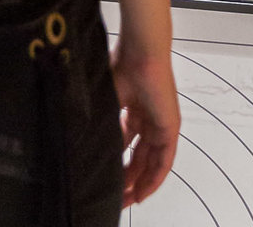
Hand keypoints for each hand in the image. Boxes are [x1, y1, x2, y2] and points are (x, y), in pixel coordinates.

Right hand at [111, 42, 179, 204]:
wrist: (140, 50)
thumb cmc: (122, 64)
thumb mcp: (105, 101)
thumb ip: (99, 123)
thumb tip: (82, 146)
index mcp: (131, 109)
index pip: (124, 146)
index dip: (115, 165)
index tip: (105, 181)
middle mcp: (147, 119)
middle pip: (138, 158)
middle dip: (127, 180)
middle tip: (115, 199)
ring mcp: (160, 124)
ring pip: (151, 163)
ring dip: (140, 184)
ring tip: (126, 201)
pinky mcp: (170, 127)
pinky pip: (164, 160)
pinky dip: (154, 178)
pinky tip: (143, 192)